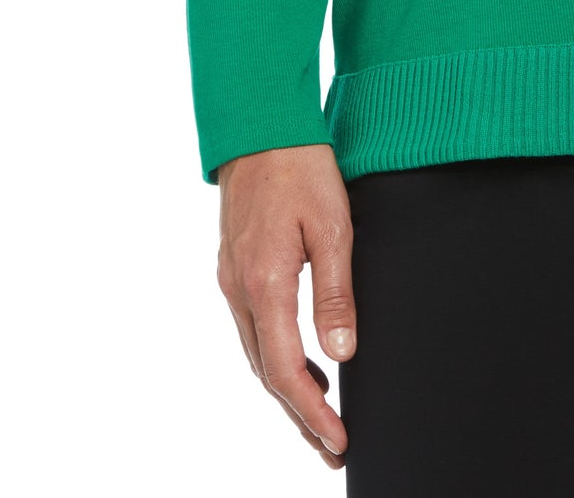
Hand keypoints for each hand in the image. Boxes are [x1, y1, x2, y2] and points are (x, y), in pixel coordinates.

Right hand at [216, 143, 357, 466]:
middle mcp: (239, 289)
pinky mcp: (234, 269)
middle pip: (267, 374)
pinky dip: (277, 357)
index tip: (338, 440)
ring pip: (258, 355)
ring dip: (288, 390)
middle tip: (332, 448)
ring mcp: (231, 280)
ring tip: (322, 418)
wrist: (260, 125)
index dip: (312, 412)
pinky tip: (305, 363)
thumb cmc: (302, 166)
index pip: (285, 370)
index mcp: (264, 282)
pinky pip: (255, 329)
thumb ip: (335, 292)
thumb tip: (341, 353)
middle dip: (300, 416)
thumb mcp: (334, 225)